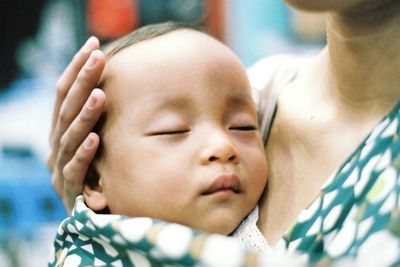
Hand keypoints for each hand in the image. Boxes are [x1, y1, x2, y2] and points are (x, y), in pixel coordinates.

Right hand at [47, 37, 105, 212]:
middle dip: (82, 81)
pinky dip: (85, 154)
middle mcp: (57, 146)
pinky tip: (96, 138)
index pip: (65, 94)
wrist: (96, 216)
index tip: (94, 43)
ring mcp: (61, 169)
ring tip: (100, 93)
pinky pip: (76, 171)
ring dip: (84, 114)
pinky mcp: (70, 192)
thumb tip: (122, 83)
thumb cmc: (103, 172)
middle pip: (66, 109)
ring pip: (69, 137)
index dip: (77, 69)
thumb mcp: (101, 141)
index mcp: (63, 131)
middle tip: (97, 56)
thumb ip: (103, 117)